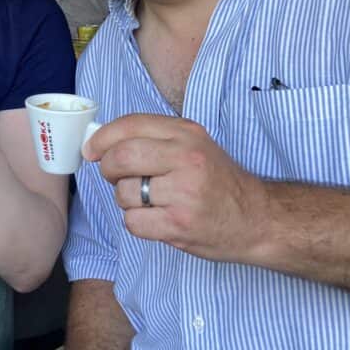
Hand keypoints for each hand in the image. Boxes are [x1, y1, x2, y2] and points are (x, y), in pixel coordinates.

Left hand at [84, 113, 269, 263]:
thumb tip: (102, 142)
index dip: (102, 137)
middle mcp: (186, 158)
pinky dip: (137, 223)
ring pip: (124, 193)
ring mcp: (184, 192)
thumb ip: (155, 139)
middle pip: (120, 157)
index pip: (130, 125)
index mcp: (186, 133)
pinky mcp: (180, 224)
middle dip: (108, 169)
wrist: (258, 219)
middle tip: (116, 177)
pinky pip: (133, 222)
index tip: (91, 150)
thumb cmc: (218, 182)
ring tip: (148, 201)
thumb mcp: (194, 145)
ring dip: (126, 200)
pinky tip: (156, 219)